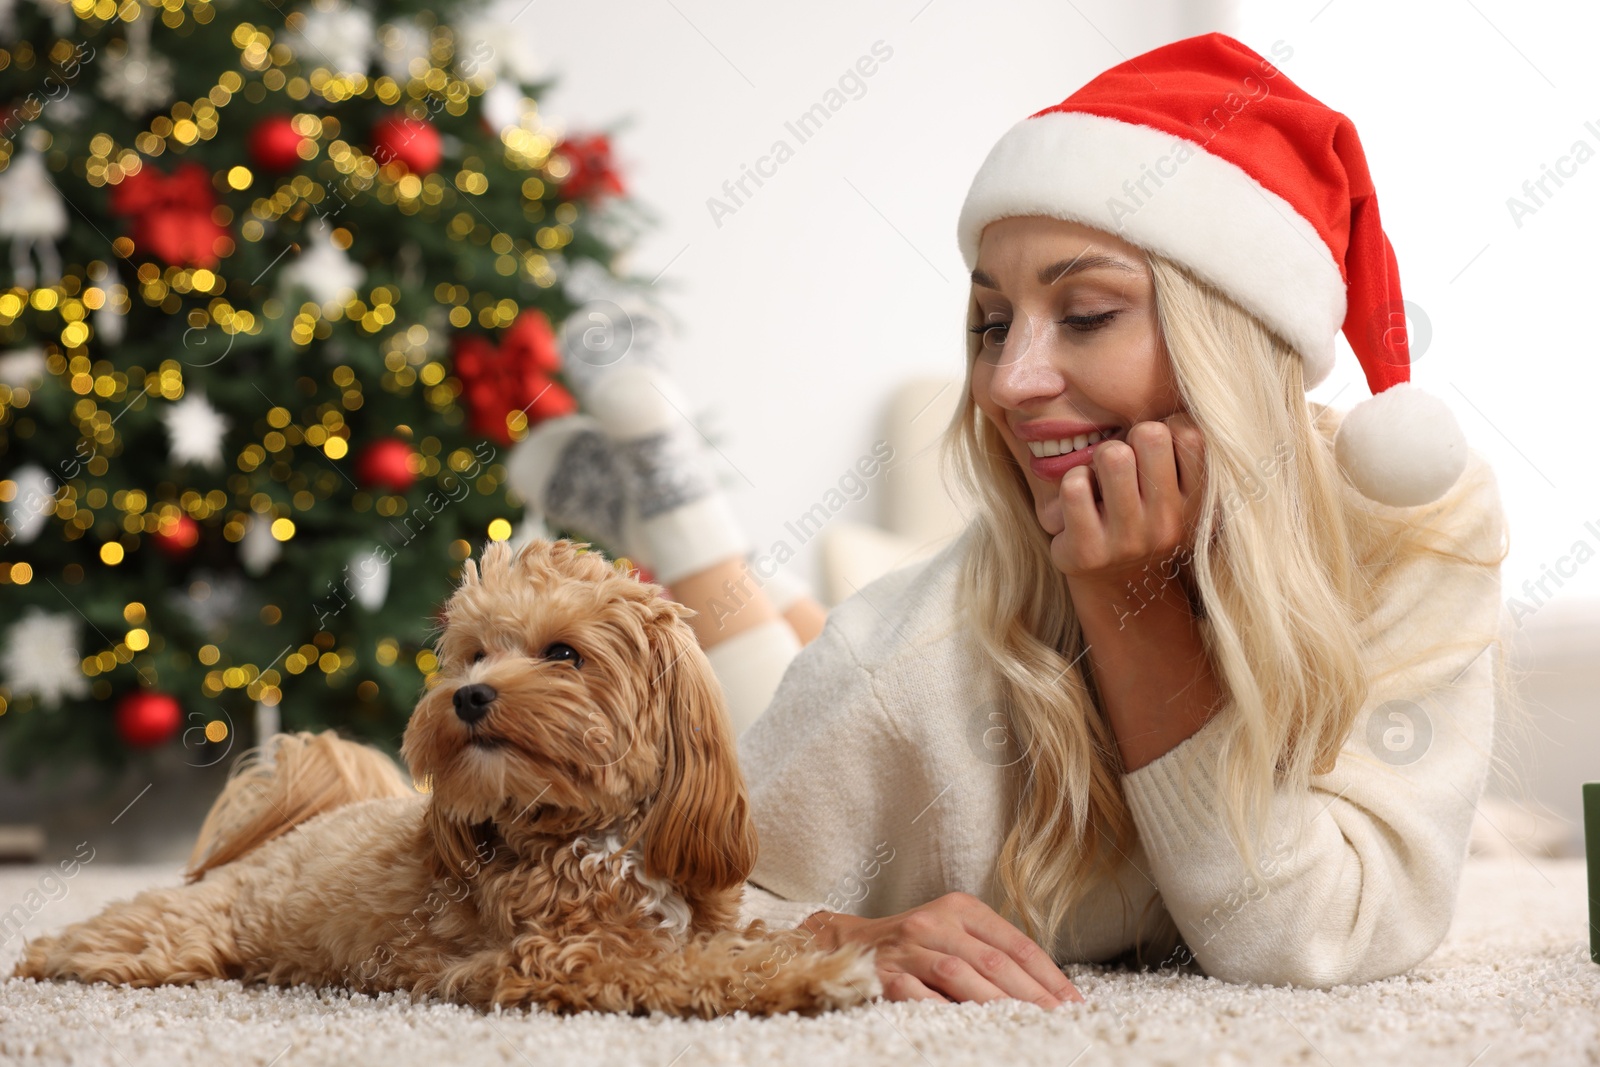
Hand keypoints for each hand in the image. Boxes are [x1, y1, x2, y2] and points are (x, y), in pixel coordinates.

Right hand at [799, 892, 1084, 1006]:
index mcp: (960, 908)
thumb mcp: (954, 931)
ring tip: (1024, 1023)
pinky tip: (971, 1027)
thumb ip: (993, 951)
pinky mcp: (883, 973)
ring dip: (995, 1003)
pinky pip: (918, 994)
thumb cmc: (916, 942)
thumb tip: (1048, 991)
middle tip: (1058, 1019)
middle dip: (1031, 994)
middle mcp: (934, 921)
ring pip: (959, 975)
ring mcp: (907, 948)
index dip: (1047, 974)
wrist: (848, 942)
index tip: (1072, 1002)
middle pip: (993, 960)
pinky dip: (945, 1010)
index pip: (1015, 943)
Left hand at [1051, 413, 1204, 587]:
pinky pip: (1074, 485)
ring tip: (1101, 480)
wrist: (1122, 587)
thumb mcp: (1179, 491)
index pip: (1191, 433)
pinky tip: (1081, 501)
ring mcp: (1129, 540)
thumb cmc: (1146, 519)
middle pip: (1149, 434)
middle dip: (1129, 437)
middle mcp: (1170, 523)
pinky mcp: (1088, 552)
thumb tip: (1182, 384)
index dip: (1166, 426)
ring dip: (1098, 458)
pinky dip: (1072, 481)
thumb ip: (1180, 449)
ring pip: (1112, 455)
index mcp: (1197, 502)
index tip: (1155, 449)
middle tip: (1123, 463)